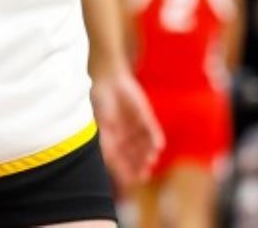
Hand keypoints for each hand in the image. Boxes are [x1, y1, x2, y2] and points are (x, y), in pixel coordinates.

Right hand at [91, 68, 163, 187]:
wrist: (108, 78)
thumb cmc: (99, 102)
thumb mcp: (100, 125)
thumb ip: (107, 143)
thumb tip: (111, 162)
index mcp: (110, 140)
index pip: (119, 161)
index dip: (125, 171)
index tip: (131, 180)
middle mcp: (124, 136)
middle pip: (133, 155)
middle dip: (138, 165)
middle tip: (144, 174)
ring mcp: (135, 127)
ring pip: (144, 145)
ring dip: (148, 154)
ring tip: (151, 160)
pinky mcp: (145, 116)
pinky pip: (152, 130)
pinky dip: (155, 138)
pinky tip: (159, 146)